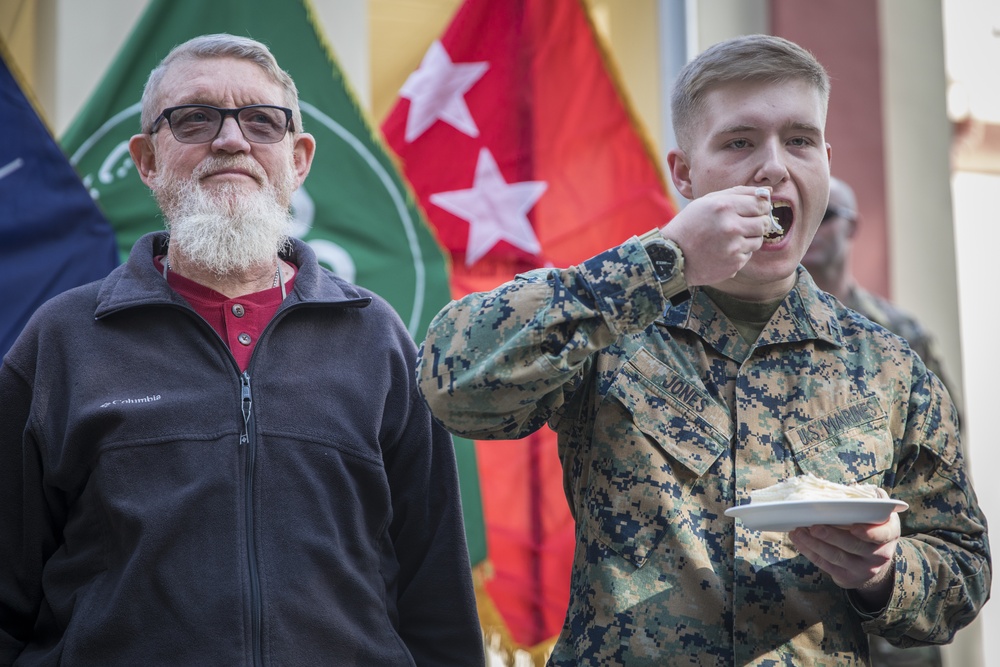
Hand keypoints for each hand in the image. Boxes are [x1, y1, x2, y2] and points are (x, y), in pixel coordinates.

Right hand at [659, 185, 774, 285]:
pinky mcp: (734, 264)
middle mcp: (731, 227)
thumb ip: (739, 193)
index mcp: (724, 207)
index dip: (760, 206)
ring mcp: (733, 247)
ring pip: (758, 240)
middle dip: (757, 222)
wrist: (672, 255)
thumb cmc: (690, 224)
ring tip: (729, 238)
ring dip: (748, 238)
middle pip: (764, 222)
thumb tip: (768, 191)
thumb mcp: (708, 201)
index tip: (753, 209)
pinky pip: (748, 255)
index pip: (762, 203)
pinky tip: (723, 250)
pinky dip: (739, 252)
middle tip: (742, 224)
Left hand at [788, 510, 900, 609]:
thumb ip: (870, 501)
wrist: (874, 561)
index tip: (854, 528)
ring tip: (798, 531)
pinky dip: (809, 552)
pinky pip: (825, 565)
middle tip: (814, 527)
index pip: (883, 534)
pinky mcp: (847, 577)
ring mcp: (864, 569)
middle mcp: (879, 554)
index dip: (870, 533)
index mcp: (889, 533)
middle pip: (854, 546)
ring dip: (814, 544)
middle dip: (832, 537)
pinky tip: (798, 540)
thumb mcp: (878, 514)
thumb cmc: (871, 527)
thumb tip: (853, 486)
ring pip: (836, 557)